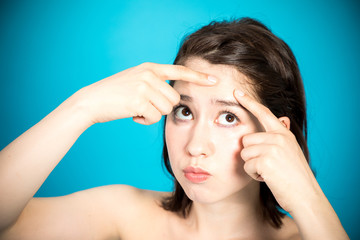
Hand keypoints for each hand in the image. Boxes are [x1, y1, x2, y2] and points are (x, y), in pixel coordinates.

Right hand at [74, 62, 215, 124]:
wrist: (91, 101)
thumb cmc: (115, 94)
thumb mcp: (135, 80)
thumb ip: (154, 82)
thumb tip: (174, 97)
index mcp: (150, 68)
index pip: (179, 71)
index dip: (198, 77)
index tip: (214, 80)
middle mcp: (149, 74)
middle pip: (174, 99)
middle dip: (162, 107)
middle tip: (144, 106)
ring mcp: (144, 86)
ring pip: (166, 109)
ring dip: (153, 114)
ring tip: (136, 109)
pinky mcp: (139, 100)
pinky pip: (154, 118)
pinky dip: (144, 121)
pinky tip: (131, 114)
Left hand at [233, 89, 319, 213]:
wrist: (305, 196)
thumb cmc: (295, 175)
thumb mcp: (291, 151)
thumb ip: (281, 136)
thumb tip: (282, 119)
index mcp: (283, 133)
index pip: (264, 113)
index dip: (249, 102)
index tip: (237, 92)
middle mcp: (278, 137)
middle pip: (246, 139)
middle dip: (251, 154)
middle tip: (266, 165)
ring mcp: (272, 148)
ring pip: (245, 153)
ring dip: (252, 165)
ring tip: (269, 172)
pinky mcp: (265, 161)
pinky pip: (247, 166)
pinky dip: (254, 175)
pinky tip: (268, 178)